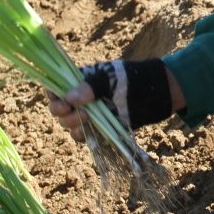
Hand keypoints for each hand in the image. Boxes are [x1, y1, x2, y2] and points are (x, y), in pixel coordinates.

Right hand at [45, 58, 181, 138]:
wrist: (161, 93)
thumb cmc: (137, 79)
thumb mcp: (113, 78)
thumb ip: (91, 86)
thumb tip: (69, 98)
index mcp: (81, 80)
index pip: (56, 87)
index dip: (52, 94)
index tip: (59, 100)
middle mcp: (82, 98)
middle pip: (59, 108)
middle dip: (63, 113)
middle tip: (77, 112)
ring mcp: (92, 113)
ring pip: (70, 124)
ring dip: (73, 125)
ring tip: (87, 119)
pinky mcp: (102, 128)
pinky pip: (86, 136)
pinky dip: (85, 136)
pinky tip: (91, 132)